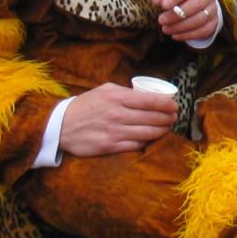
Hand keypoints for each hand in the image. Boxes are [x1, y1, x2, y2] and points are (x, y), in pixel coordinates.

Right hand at [57, 83, 180, 157]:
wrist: (61, 125)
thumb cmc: (86, 106)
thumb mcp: (104, 91)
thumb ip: (125, 93)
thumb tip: (148, 97)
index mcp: (116, 97)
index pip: (150, 101)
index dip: (167, 104)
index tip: (175, 106)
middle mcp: (116, 114)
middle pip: (152, 118)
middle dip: (168, 118)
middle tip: (174, 118)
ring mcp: (114, 132)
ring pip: (147, 133)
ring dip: (162, 131)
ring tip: (167, 128)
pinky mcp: (109, 147)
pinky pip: (136, 146)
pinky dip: (147, 143)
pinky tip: (151, 139)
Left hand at [151, 0, 221, 45]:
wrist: (189, 1)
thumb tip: (158, 1)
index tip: (163, 5)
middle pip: (197, 5)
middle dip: (177, 14)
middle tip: (161, 20)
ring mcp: (213, 8)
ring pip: (200, 19)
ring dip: (181, 27)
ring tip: (166, 29)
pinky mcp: (214, 22)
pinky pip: (204, 31)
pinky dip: (189, 35)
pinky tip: (175, 35)